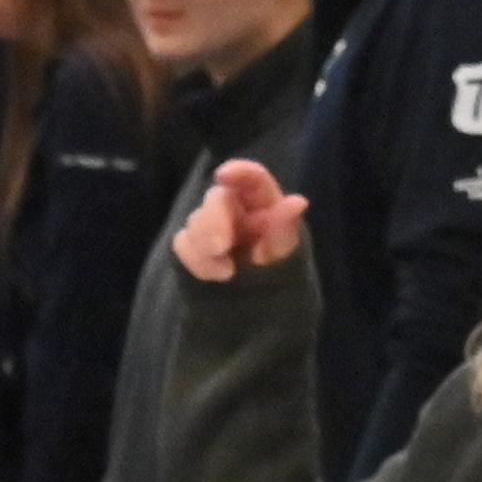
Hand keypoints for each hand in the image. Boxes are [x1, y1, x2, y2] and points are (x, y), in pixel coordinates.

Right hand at [174, 158, 308, 282]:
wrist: (255, 310)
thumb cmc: (277, 276)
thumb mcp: (287, 255)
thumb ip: (286, 229)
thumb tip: (299, 201)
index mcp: (262, 204)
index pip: (252, 178)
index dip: (238, 171)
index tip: (222, 175)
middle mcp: (235, 210)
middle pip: (216, 199)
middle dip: (214, 220)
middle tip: (220, 247)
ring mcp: (210, 228)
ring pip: (195, 221)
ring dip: (206, 245)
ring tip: (227, 273)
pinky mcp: (192, 247)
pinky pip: (183, 244)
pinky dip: (196, 260)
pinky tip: (214, 276)